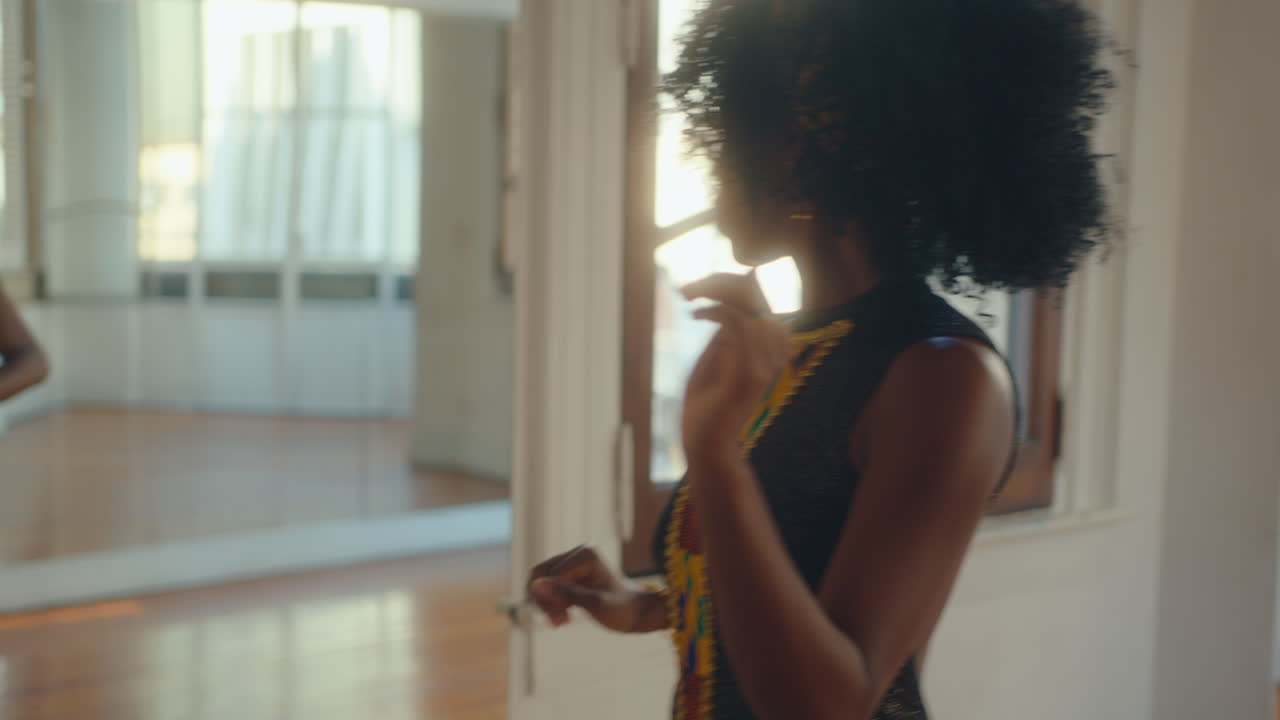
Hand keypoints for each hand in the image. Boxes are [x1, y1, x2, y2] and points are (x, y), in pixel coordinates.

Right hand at [526, 545, 663, 632]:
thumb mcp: (596, 605)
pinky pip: (547, 586)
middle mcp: (577, 553)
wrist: (637, 614)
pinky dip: (550, 604)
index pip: (549, 575)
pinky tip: (564, 618)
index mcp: (586, 554)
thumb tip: (536, 585)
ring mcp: (572, 563)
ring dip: (546, 604)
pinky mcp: (569, 574)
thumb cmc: (622, 610)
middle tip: (558, 622)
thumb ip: (566, 594)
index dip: (549, 598)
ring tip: (561, 622)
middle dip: (544, 601)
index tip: (562, 620)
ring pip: (540, 581)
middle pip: (540, 574)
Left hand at [680, 271, 790, 465]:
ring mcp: (765, 365)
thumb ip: (726, 334)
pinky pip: (738, 326)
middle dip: (720, 283)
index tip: (698, 290)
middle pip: (756, 297)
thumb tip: (727, 304)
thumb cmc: (707, 406)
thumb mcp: (716, 360)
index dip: (731, 285)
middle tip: (685, 290)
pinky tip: (695, 315)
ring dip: (713, 295)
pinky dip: (714, 312)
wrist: (705, 445)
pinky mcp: (749, 375)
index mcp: (769, 350)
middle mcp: (773, 355)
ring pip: (747, 306)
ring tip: (688, 302)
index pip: (760, 303)